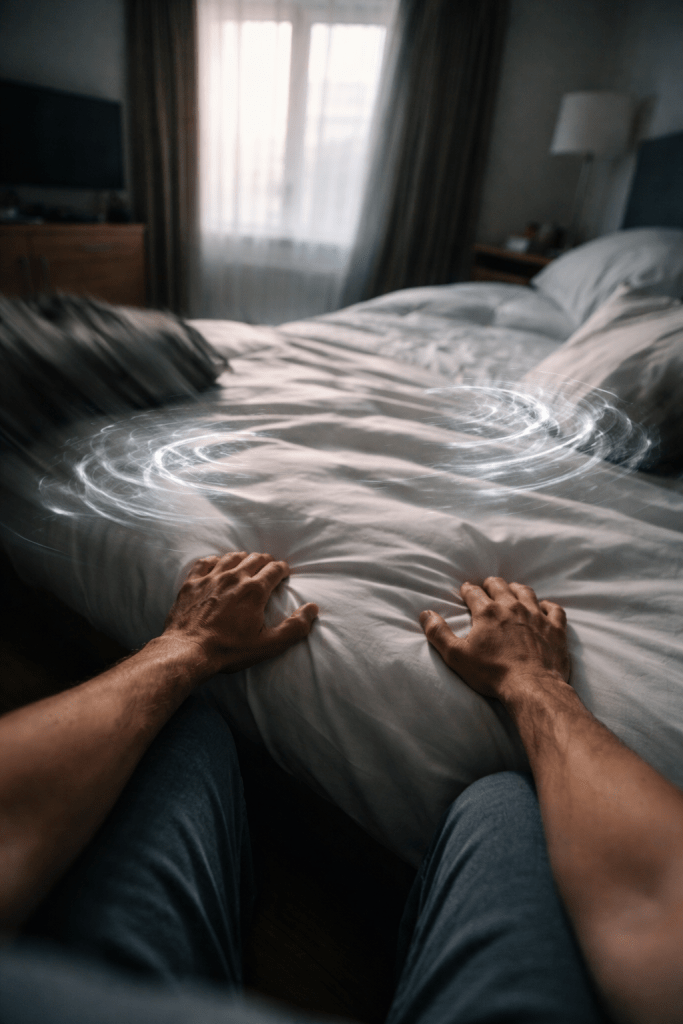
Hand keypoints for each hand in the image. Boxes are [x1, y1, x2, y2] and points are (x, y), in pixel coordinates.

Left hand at [164, 551, 318, 674]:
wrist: (188, 651)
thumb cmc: (229, 650)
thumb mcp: (268, 645)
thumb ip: (294, 628)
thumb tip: (313, 609)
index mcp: (254, 591)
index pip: (274, 569)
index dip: (282, 569)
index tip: (284, 573)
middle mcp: (234, 577)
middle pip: (255, 558)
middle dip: (266, 561)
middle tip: (269, 568)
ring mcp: (211, 578)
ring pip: (232, 557)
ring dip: (243, 558)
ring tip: (246, 564)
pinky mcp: (192, 583)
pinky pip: (206, 562)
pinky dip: (216, 561)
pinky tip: (218, 566)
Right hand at [420, 577, 568, 702]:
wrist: (532, 687)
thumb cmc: (492, 673)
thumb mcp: (456, 656)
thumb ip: (439, 634)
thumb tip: (425, 614)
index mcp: (487, 612)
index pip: (474, 592)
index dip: (467, 590)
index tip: (465, 590)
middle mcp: (512, 607)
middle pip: (500, 586)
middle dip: (491, 584)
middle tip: (487, 586)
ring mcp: (536, 616)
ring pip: (526, 592)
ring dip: (516, 589)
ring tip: (512, 590)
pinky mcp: (555, 629)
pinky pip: (554, 609)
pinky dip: (547, 606)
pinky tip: (544, 608)